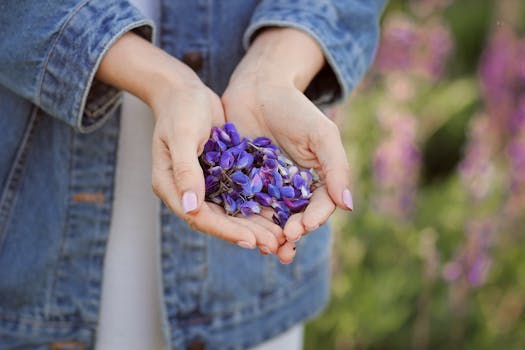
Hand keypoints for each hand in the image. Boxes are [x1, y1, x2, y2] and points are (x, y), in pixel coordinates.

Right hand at [96, 32, 281, 252]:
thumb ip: (186, 169)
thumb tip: (191, 206)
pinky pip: (239, 196)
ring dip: (254, 225)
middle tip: (273, 245)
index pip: (199, 217)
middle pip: (218, 220)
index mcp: (171, 186)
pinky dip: (256, 205)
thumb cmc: (180, 109)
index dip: (225, 230)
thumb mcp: (182, 135)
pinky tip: (277, 213)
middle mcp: (186, 191)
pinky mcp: (219, 176)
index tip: (250, 240)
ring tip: (279, 237)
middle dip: (246, 233)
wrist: (185, 92)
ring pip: (230, 212)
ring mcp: (203, 185)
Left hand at [222, 28, 353, 261]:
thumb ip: (336, 168)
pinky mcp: (241, 181)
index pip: (318, 206)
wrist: (258, 88)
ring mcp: (266, 186)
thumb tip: (348, 205)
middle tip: (282, 249)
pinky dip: (244, 220)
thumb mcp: (322, 135)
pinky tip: (240, 230)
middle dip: (290, 236)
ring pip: (269, 217)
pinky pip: (244, 204)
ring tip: (264, 249)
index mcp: (315, 178)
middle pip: (294, 218)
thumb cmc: (295, 109)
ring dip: (268, 236)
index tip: (303, 228)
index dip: (313, 219)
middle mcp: (291, 187)